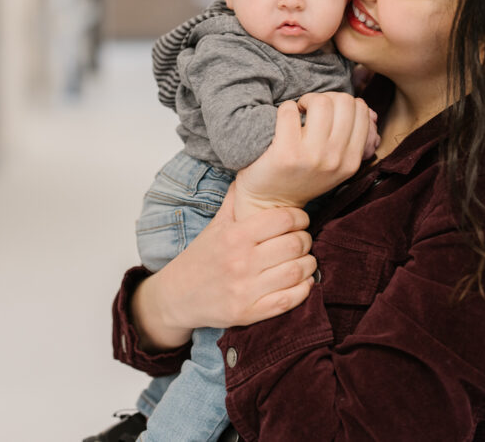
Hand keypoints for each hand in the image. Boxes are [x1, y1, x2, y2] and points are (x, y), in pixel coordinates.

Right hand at [131, 193, 315, 349]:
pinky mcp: (248, 313)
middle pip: (295, 244)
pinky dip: (303, 289)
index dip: (300, 218)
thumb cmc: (200, 258)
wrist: (177, 296)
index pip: (284, 219)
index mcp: (234, 235)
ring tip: (303, 260)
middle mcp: (240, 261)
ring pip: (297, 272)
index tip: (300, 221)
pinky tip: (301, 282)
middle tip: (302, 241)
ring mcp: (245, 290)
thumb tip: (252, 172)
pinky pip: (289, 300)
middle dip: (306, 240)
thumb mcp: (215, 225)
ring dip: (308, 264)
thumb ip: (236, 200)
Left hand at [234, 92, 373, 215]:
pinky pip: (289, 110)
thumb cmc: (303, 176)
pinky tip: (283, 119)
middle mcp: (335, 159)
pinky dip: (285, 108)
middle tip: (310, 110)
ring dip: (306, 100)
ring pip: (320, 102)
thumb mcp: (336, 165)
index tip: (327, 113)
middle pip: (343, 101)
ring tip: (299, 112)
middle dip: (325, 98)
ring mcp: (311, 156)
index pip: (360, 110)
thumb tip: (366, 109)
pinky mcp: (286, 153)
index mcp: (351, 161)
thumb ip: (352, 139)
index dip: (342, 103)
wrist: (271, 201)